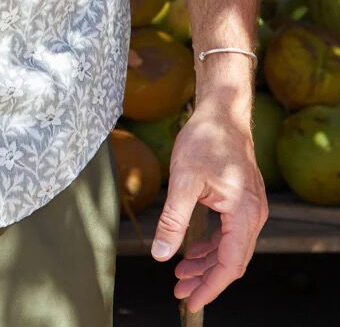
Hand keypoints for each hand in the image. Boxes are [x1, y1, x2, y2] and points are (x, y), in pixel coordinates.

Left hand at [151, 106, 267, 313]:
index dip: (210, 287)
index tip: (191, 302)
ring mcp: (251, 208)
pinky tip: (192, 251)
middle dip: (206, 279)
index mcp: (245, 213)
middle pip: (232, 261)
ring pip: (231, 249)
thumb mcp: (183, 179)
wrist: (223, 111)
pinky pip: (230, 234)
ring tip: (181, 275)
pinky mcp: (243, 201)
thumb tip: (160, 254)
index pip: (229, 264)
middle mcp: (254, 214)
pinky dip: (212, 246)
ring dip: (207, 264)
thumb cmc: (206, 138)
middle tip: (180, 292)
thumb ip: (173, 220)